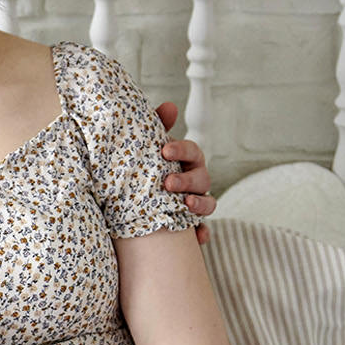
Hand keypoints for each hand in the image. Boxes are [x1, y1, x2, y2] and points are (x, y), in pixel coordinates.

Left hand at [155, 102, 214, 244]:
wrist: (137, 200)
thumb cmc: (148, 168)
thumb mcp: (149, 148)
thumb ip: (157, 127)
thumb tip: (169, 106)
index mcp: (186, 161)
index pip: (192, 151)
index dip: (181, 150)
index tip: (164, 151)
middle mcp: (195, 181)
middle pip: (202, 177)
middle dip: (187, 179)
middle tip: (167, 183)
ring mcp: (195, 202)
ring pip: (208, 202)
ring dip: (199, 204)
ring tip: (185, 205)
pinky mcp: (191, 224)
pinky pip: (202, 230)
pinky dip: (202, 233)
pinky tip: (198, 238)